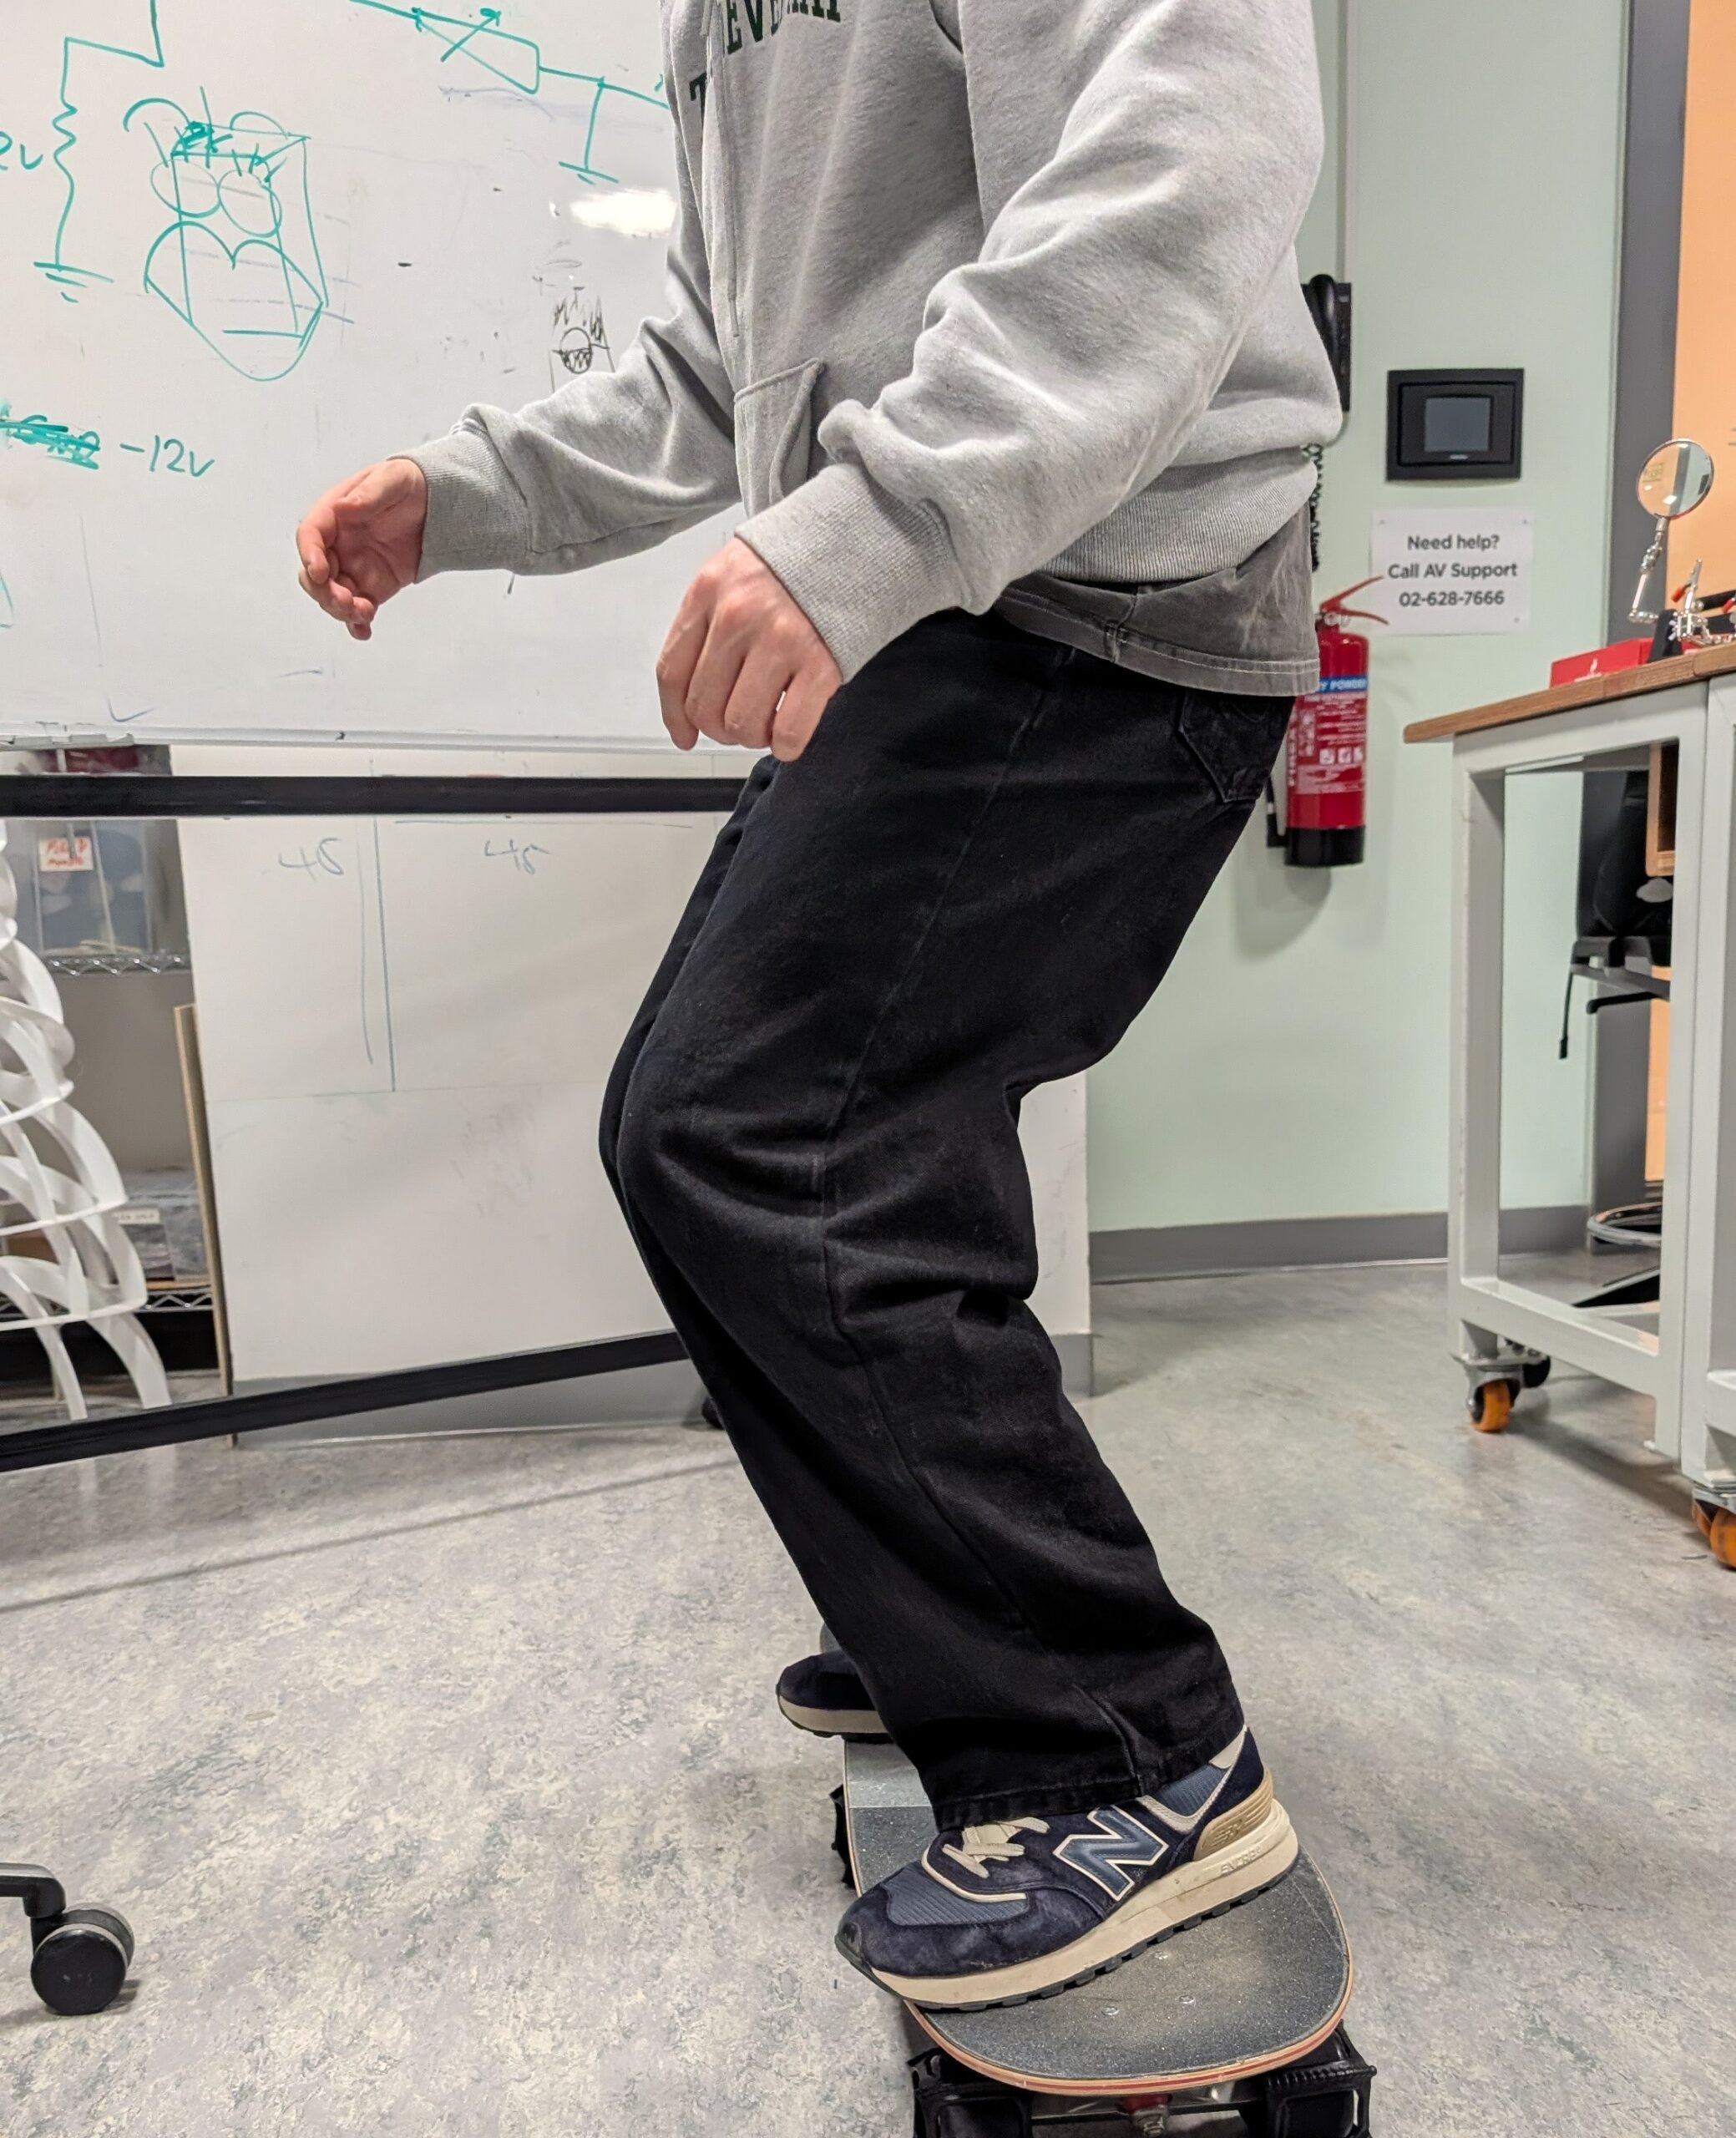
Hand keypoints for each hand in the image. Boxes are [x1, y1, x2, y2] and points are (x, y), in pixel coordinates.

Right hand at [296, 459, 427, 640]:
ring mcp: (352, 567)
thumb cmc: (408, 485)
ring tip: (363, 614)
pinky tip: (363, 631)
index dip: (309, 555)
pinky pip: (358, 608)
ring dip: (341, 610)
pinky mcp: (371, 586)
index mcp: (334, 515)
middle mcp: (337, 544)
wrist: (435, 504)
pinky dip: (357, 623)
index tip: (319, 572)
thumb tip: (346, 508)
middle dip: (324, 591)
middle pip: (315, 573)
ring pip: (333, 595)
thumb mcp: (392, 480)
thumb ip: (368, 494)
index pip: (310, 536)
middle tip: (345, 601)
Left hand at [657, 538, 841, 759]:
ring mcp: (779, 640)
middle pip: (704, 706)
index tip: (684, 735)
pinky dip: (786, 745)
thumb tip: (691, 695)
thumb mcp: (734, 574)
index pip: (672, 672)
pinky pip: (788, 731)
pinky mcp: (820, 663)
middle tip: (738, 723)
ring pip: (742, 724)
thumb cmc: (794, 562)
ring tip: (767, 721)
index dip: (675, 716)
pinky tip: (789, 733)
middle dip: (719, 728)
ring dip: (752, 736)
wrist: (856, 537)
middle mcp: (737, 616)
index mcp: (708, 591)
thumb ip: (708, 624)